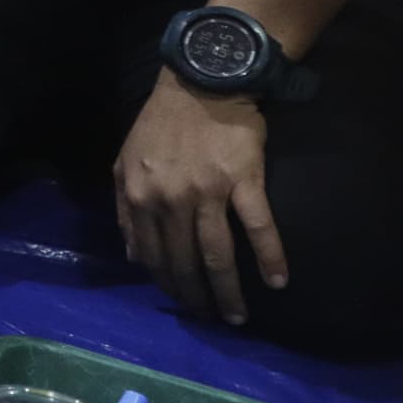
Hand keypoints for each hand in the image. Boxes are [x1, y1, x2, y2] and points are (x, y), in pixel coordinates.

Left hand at [113, 72, 289, 325]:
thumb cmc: (162, 124)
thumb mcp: (125, 163)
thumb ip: (125, 209)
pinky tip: (278, 281)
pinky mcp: (244, 181)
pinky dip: (269, 257)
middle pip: (184, 261)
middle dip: (196, 296)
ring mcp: (208, 192)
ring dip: (228, 291)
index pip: (152, 255)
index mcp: (141, 196)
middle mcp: (171, 200)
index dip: (167, 283)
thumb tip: (133, 256)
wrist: (201, 83)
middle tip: (210, 318)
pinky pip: (258, 227)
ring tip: (237, 316)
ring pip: (217, 254)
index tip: (180, 303)